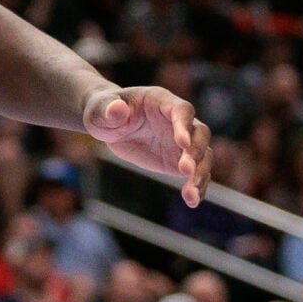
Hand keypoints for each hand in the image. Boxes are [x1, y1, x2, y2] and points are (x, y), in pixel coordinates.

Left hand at [82, 86, 212, 205]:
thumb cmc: (103, 111)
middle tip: (184, 170)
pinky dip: (197, 186)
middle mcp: (179, 120)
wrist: (108, 124)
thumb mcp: (99, 108)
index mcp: (161, 101)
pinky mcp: (179, 160)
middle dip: (196, 152)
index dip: (184, 125)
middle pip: (199, 133)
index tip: (182, 143)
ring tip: (191, 194)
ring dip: (201, 173)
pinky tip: (193, 201)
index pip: (181, 110)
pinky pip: (195, 173)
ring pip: (203, 155)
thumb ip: (107, 109)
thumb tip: (117, 110)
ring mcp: (183, 141)